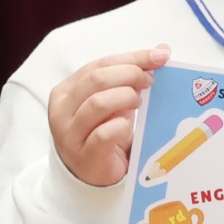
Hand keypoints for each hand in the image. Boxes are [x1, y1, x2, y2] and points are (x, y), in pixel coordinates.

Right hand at [47, 45, 170, 187]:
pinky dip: (121, 126)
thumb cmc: (102, 132)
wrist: (90, 174)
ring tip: (139, 103)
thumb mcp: (113, 101)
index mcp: (66, 91)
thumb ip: (131, 76)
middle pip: (96, 79)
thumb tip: (161, 49)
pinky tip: (128, 126)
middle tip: (151, 81)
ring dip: (126, 98)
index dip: (131, 58)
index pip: (99, 65)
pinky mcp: (84, 155)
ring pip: (98, 103)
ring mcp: (70, 134)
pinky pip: (104, 134)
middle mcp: (62, 110)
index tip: (159, 56)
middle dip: (130, 74)